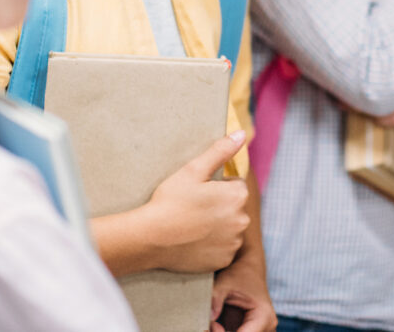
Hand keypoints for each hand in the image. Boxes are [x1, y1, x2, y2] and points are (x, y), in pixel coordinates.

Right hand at [145, 131, 249, 272]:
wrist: (151, 237)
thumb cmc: (171, 200)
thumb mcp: (193, 170)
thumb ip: (220, 151)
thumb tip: (241, 134)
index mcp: (237, 195)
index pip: (235, 185)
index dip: (216, 186)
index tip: (198, 192)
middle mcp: (242, 220)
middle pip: (234, 207)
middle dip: (220, 205)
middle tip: (193, 207)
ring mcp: (233, 243)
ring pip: (229, 227)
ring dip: (218, 225)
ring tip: (192, 224)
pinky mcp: (224, 260)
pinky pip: (223, 248)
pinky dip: (213, 244)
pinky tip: (194, 241)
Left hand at [211, 255, 276, 331]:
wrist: (249, 267)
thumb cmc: (239, 273)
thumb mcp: (224, 282)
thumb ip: (216, 299)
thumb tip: (209, 318)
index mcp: (263, 316)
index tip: (212, 325)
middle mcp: (266, 327)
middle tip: (208, 325)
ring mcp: (261, 330)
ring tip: (212, 323)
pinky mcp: (252, 330)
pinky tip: (215, 324)